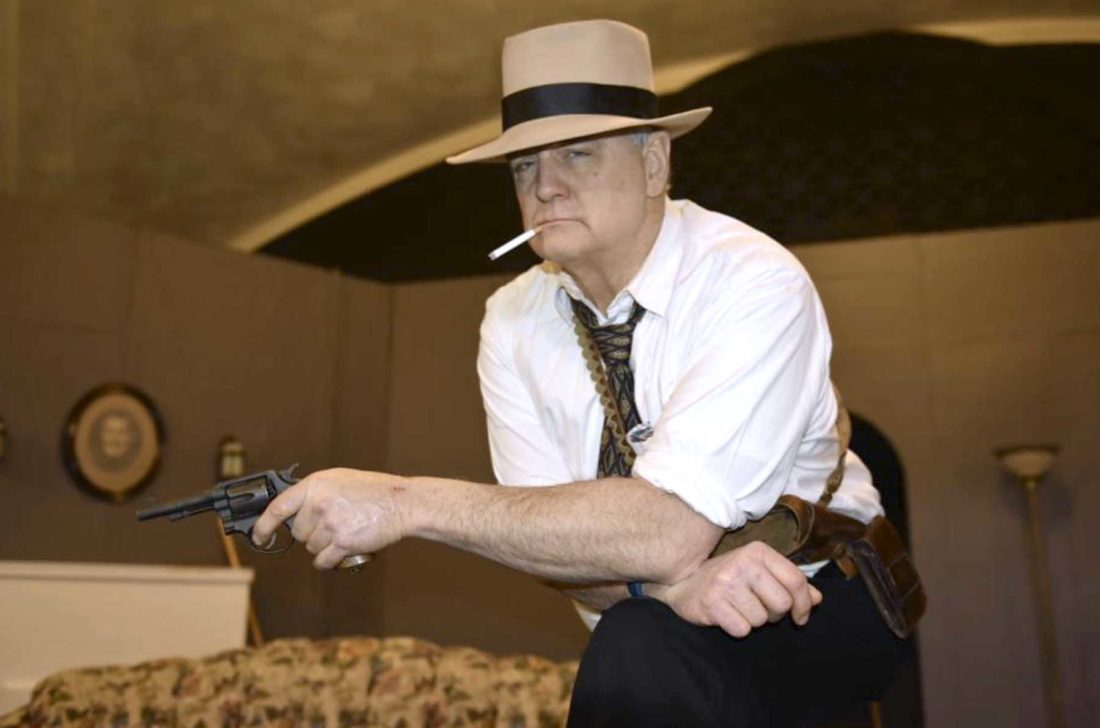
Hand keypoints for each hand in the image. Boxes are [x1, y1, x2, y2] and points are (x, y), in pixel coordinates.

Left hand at [251, 468, 410, 568]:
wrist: (402, 502)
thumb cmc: (372, 491)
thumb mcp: (339, 480)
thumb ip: (314, 493)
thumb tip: (291, 513)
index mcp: (315, 484)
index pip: (278, 507)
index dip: (263, 526)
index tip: (258, 537)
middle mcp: (319, 503)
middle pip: (297, 533)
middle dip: (311, 534)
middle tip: (333, 525)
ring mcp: (331, 523)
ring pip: (311, 548)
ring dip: (324, 547)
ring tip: (345, 532)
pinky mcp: (343, 542)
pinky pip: (323, 561)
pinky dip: (330, 562)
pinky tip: (341, 553)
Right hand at [655, 541, 822, 637]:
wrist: (682, 583)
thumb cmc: (727, 578)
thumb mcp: (759, 572)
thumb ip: (789, 583)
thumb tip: (817, 598)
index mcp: (758, 551)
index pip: (796, 581)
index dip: (804, 604)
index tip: (800, 617)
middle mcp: (743, 563)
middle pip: (782, 604)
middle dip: (774, 614)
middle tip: (758, 608)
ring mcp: (726, 582)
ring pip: (762, 620)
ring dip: (753, 620)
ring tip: (738, 608)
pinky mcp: (712, 602)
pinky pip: (742, 629)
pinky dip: (737, 628)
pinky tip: (727, 615)